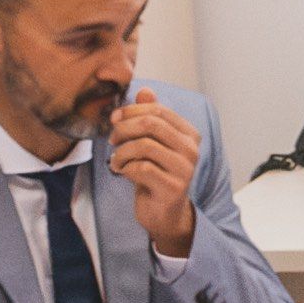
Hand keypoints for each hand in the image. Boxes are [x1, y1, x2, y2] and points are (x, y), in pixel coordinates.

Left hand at [106, 90, 205, 258]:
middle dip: (124, 128)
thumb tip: (145, 90)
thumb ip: (150, 117)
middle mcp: (192, 149)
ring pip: (144, 146)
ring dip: (121, 152)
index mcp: (189, 134)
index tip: (114, 119)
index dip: (131, 111)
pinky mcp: (173, 187)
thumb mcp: (151, 143)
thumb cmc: (155, 174)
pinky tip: (120, 172)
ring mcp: (185, 169)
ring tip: (115, 159)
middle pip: (150, 124)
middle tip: (111, 139)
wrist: (162, 212)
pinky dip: (124, 168)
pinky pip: (141, 168)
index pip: (158, 110)